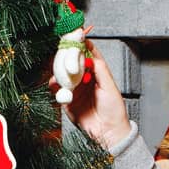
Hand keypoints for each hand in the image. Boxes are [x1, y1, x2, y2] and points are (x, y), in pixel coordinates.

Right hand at [58, 31, 129, 148]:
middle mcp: (85, 79)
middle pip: (73, 62)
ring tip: (58, 67)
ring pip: (63, 74)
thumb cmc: (114, 110)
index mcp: (98, 73)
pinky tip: (55, 82)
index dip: (82, 45)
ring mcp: (75, 89)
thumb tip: (90, 53)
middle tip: (62, 49)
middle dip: (67, 55)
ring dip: (59, 69)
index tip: (76, 36)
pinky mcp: (67, 101)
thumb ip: (99, 69)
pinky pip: (58, 90)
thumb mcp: (109, 86)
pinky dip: (54, 84)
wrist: (108, 132)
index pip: (88, 55)